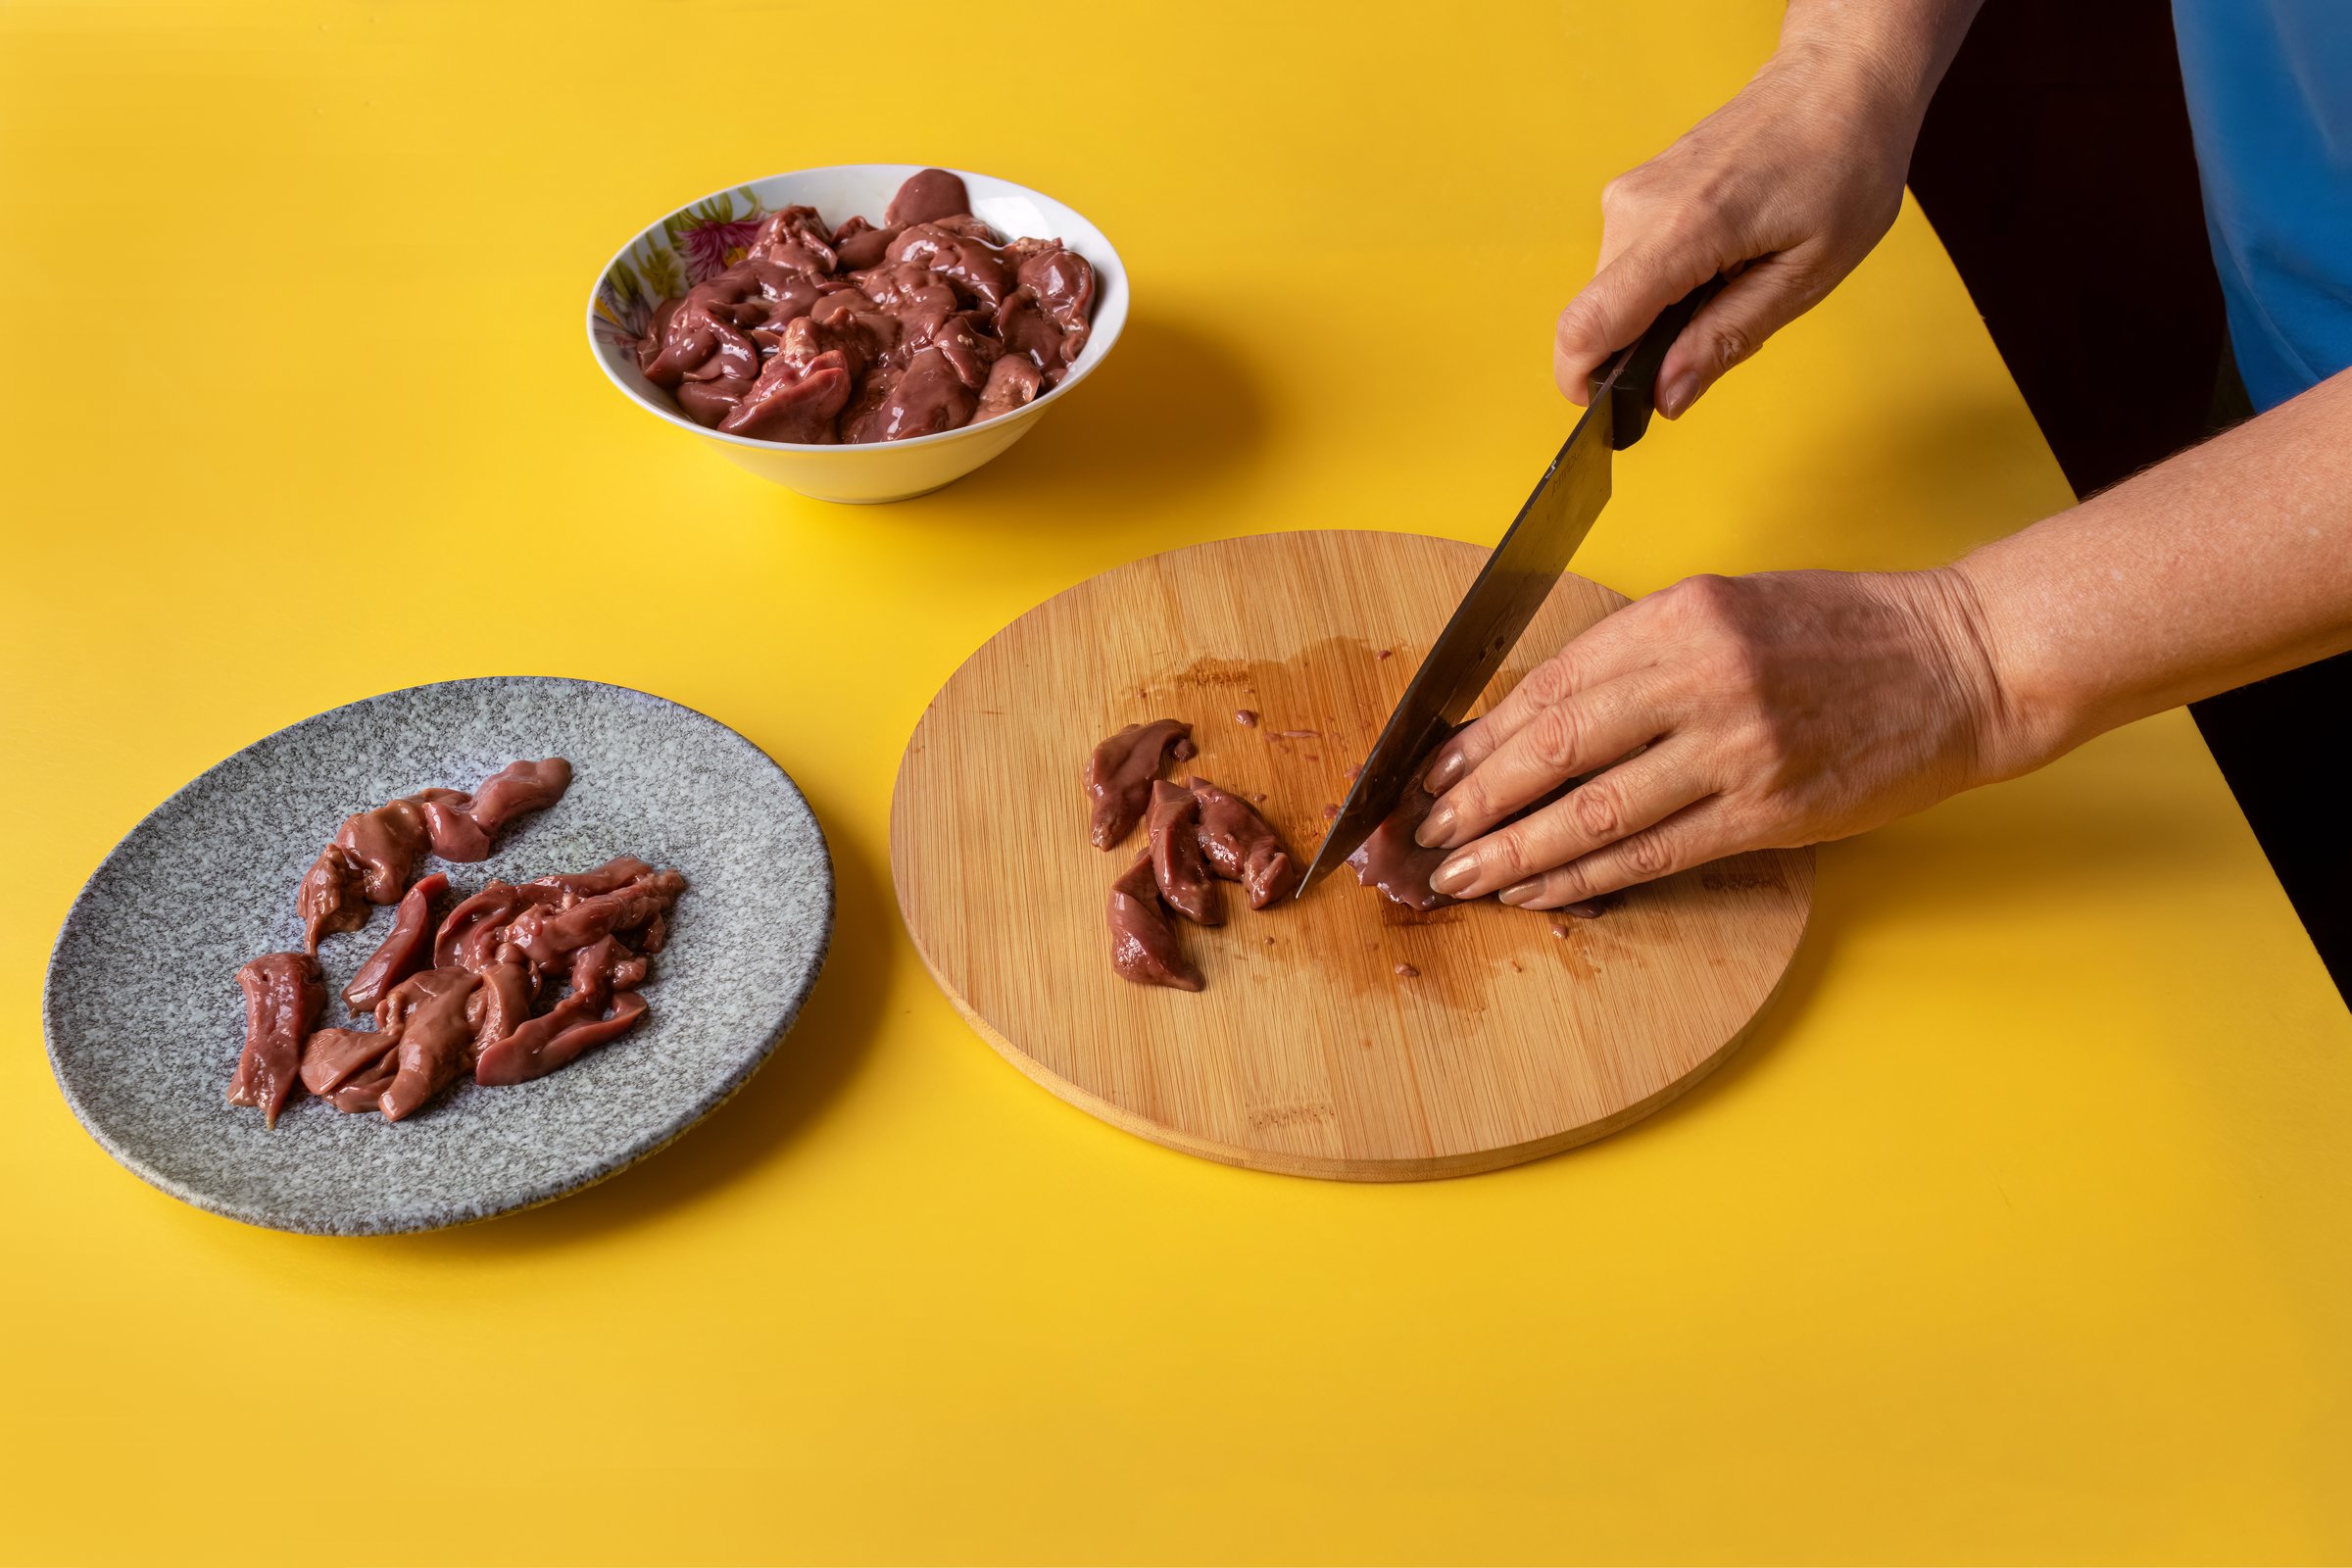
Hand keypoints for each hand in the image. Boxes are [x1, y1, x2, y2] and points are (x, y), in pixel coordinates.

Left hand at [1411, 569, 2028, 907]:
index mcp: (1677, 616)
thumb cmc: (1839, 630)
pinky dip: (1586, 878)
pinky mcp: (1769, 810)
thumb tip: (1529, 721)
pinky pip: (1655, 854)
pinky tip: (1537, 890)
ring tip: (1459, 878)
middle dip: (1472, 804)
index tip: (1424, 776)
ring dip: (1514, 853)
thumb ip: (1634, 659)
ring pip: (1595, 814)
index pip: (1547, 687)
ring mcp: (1736, 748)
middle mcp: (1700, 678)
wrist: (1960, 660)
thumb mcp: (1724, 608)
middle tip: (1416, 840)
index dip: (1475, 742)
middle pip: (1553, 751)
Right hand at [1553, 22, 1939, 418]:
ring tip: (1737, 280)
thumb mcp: (1806, 273)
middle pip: (1601, 317)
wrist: (1839, 81)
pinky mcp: (1635, 191)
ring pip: (1615, 293)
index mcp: (1683, 230)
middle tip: (1727, 327)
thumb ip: (1727, 338)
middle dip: (1647, 350)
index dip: (1582, 380)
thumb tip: (1667, 396)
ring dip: (1662, 314)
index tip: (1607, 410)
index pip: (1589, 323)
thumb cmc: (1841, 164)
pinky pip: (1628, 264)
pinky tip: (1723, 259)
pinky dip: (1665, 284)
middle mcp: (1639, 207)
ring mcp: (1631, 194)